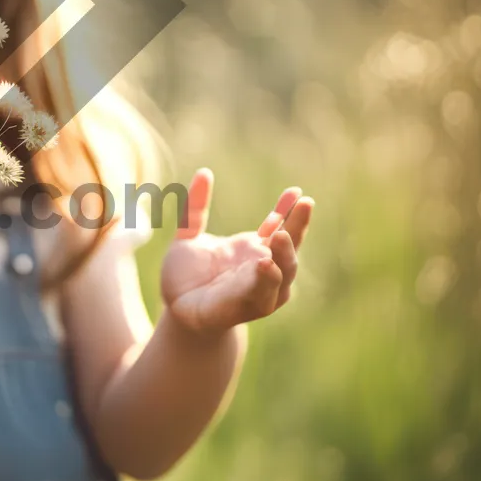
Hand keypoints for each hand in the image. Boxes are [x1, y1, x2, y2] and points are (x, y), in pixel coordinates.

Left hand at [160, 169, 313, 337]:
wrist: (176, 308)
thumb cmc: (187, 274)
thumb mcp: (188, 236)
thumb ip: (195, 207)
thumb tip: (203, 172)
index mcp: (254, 250)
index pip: (281, 228)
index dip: (290, 211)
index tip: (297, 192)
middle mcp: (262, 270)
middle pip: (289, 249)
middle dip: (298, 228)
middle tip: (304, 204)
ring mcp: (257, 291)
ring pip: (282, 275)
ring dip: (284, 257)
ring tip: (280, 235)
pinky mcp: (242, 308)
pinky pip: (259, 296)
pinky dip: (264, 282)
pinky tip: (265, 265)